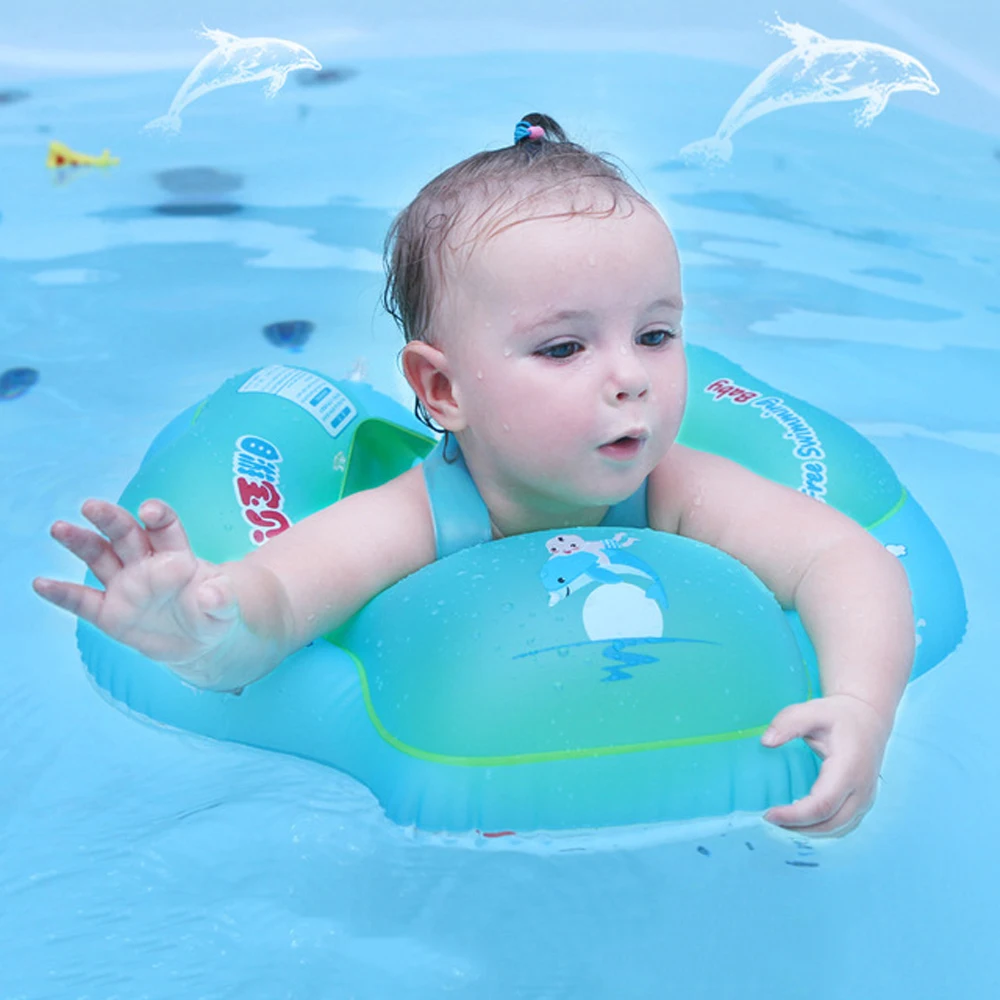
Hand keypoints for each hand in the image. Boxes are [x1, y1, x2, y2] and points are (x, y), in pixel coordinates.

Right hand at [34, 499, 242, 676]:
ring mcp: (124, 586)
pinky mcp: (109, 612)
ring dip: (80, 542)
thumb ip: (220, 599)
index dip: (158, 517)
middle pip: (125, 534)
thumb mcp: (224, 609)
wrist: (199, 642)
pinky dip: (62, 594)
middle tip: (92, 506)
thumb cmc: (212, 614)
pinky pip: (82, 601)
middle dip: (111, 519)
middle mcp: (145, 564)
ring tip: (60, 528)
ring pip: (99, 557)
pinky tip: (41, 584)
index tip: (149, 511)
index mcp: (176, 555)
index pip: (165, 528)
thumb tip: (211, 594)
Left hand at [760, 693, 891, 836]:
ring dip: (808, 832)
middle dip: (798, 828)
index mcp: (849, 769)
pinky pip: (842, 826)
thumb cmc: (837, 716)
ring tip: (780, 823)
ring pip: (837, 829)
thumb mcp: (811, 710)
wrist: (868, 720)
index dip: (795, 816)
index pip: (822, 805)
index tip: (769, 814)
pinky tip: (800, 822)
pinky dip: (820, 829)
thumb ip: (787, 723)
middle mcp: (862, 790)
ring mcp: (866, 800)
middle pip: (830, 824)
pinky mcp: (863, 804)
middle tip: (769, 820)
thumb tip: (766, 742)